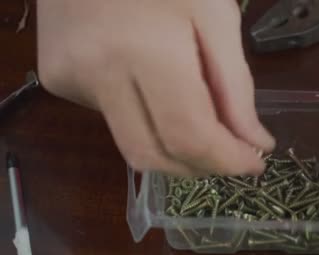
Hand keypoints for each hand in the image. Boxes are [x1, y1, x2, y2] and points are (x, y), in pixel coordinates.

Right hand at [37, 0, 273, 176]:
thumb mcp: (215, 15)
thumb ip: (235, 86)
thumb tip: (253, 143)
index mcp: (146, 50)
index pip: (188, 135)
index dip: (225, 160)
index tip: (255, 164)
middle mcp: (98, 74)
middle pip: (153, 155)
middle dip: (200, 167)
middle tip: (231, 157)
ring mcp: (69, 80)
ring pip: (131, 145)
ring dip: (174, 148)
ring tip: (201, 121)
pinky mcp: (57, 81)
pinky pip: (113, 120)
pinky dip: (147, 119)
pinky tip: (153, 84)